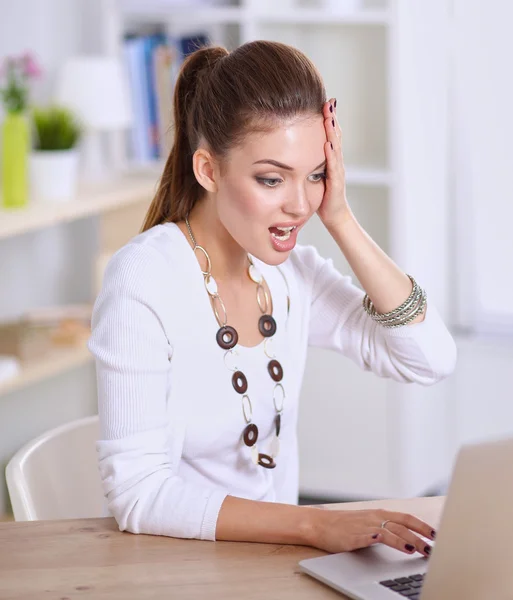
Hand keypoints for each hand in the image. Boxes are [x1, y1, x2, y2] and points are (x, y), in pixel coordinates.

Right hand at [306, 508, 435, 556]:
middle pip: (402, 526)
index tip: (437, 535)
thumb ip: (385, 527)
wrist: (319, 524)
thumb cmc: (343, 525)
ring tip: (418, 550)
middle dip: (420, 537)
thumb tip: (407, 537)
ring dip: (405, 541)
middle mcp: (374, 518)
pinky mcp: (353, 536)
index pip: (407, 518)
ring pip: (390, 532)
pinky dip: (378, 537)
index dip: (423, 526)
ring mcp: (365, 527)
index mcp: (379, 514)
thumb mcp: (368, 523)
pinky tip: (386, 540)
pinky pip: (368, 536)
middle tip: (433, 548)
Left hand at [317, 98, 352, 228]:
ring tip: (330, 116)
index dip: (327, 119)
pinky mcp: (335, 183)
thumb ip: (308, 161)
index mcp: (330, 159)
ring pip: (336, 148)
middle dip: (332, 118)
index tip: (323, 102)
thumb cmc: (322, 196)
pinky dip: (331, 155)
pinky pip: (334, 167)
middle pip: (335, 136)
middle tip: (329, 101)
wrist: (334, 216)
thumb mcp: (313, 174)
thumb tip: (293, 150)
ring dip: (333, 132)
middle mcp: (336, 162)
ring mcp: (337, 172)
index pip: (329, 135)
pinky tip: (327, 144)